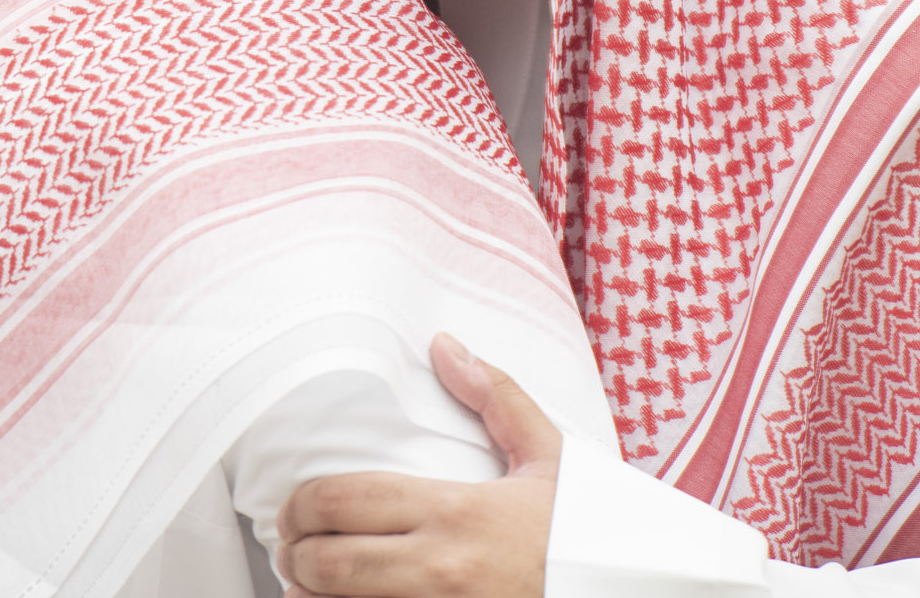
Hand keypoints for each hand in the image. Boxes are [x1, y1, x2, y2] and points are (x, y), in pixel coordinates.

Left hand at [275, 334, 561, 597]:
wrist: (629, 591)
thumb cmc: (581, 535)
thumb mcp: (550, 459)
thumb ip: (497, 398)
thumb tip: (444, 345)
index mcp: (459, 512)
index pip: (345, 501)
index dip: (302, 504)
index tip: (294, 506)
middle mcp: (441, 571)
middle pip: (327, 562)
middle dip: (293, 552)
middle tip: (291, 543)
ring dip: (308, 595)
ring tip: (304, 580)